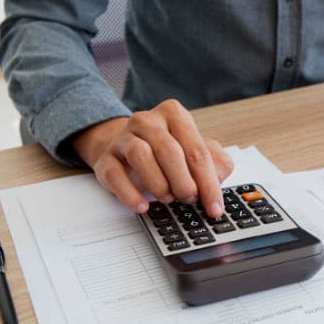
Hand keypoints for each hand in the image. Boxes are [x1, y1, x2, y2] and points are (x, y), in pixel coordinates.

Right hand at [72, 99, 233, 215]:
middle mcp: (148, 121)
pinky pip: (115, 175)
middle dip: (184, 182)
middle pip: (170, 151)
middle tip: (190, 199)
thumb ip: (214, 163)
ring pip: (141, 156)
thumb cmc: (167, 152)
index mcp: (175, 115)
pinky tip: (143, 205)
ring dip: (159, 184)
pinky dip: (130, 194)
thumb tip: (217, 180)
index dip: (209, 183)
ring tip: (168, 198)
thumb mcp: (195, 151)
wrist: (127, 149)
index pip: (197, 150)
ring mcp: (124, 137)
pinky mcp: (106, 158)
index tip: (214, 208)